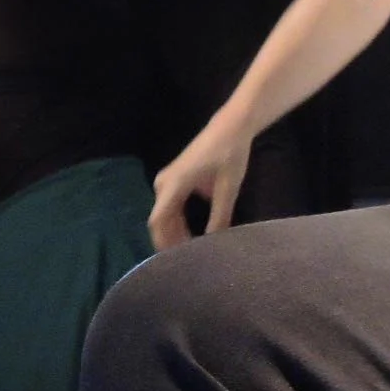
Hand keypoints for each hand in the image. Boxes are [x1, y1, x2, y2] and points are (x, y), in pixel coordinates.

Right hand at [148, 118, 253, 250]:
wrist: (230, 128)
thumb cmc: (230, 154)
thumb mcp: (228, 188)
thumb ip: (220, 216)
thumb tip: (214, 243)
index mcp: (174, 183)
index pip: (159, 221)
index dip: (163, 243)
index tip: (174, 261)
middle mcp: (164, 183)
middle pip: (160, 221)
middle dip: (170, 242)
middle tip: (184, 263)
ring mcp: (166, 181)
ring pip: (165, 215)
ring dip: (174, 233)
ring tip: (188, 254)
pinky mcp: (174, 181)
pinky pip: (170, 207)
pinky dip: (177, 223)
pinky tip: (189, 237)